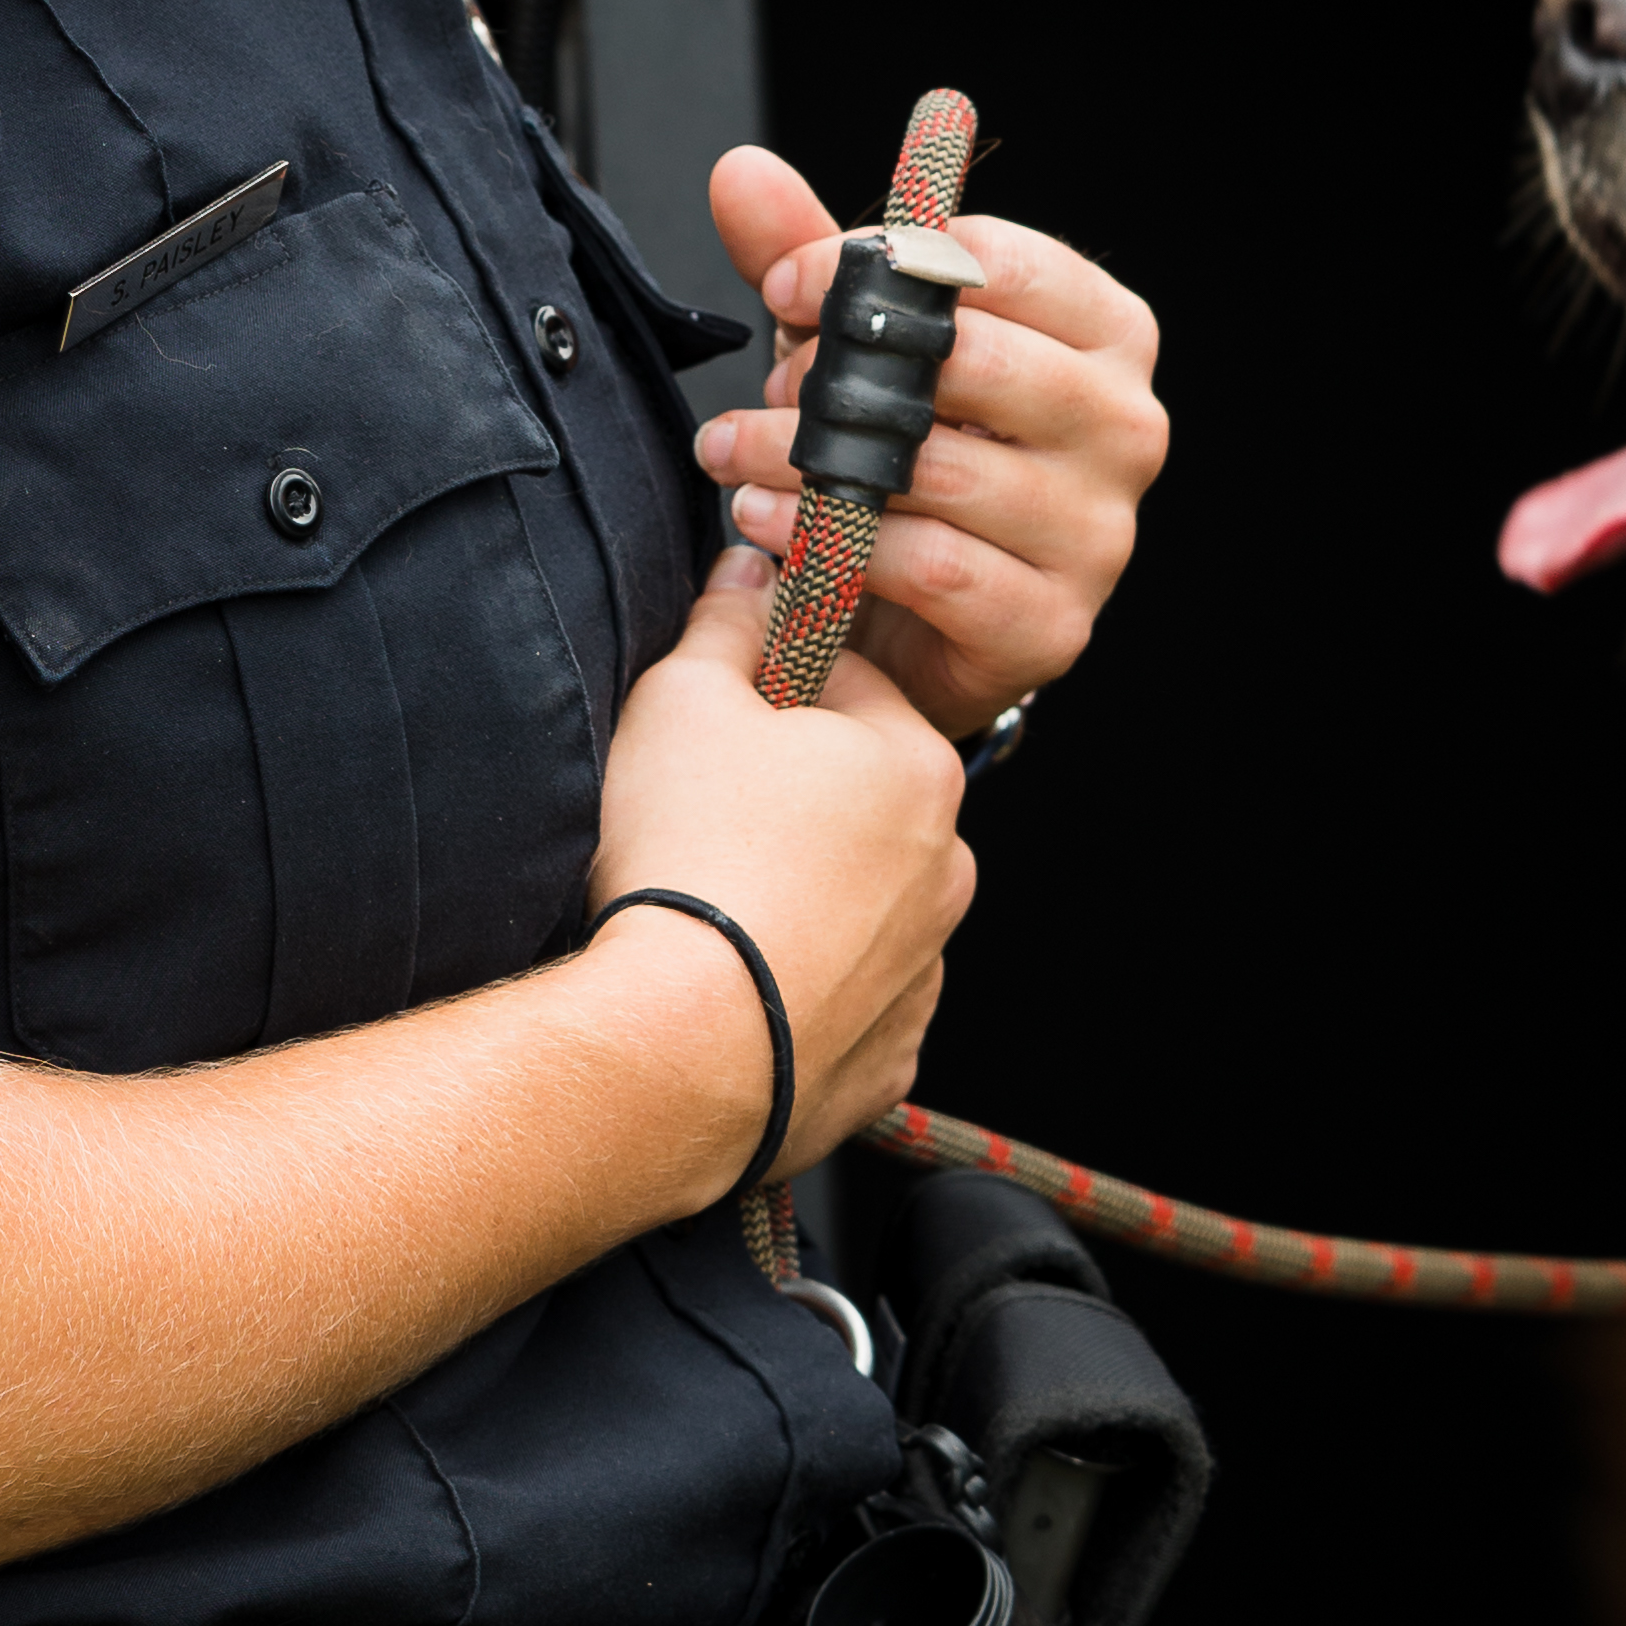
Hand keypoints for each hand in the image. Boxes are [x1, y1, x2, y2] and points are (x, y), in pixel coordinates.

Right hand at [585, 552, 971, 1176]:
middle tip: (701, 816)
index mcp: (917, 764)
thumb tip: (752, 572)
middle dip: (793, 794)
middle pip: (864, 796)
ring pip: (862, 899)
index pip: (850, 683)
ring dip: (805, 890)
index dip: (773, 688)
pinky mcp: (890, 1053)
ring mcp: (924, 967)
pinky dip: (805, 984)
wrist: (678, 1044)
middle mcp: (947, 866)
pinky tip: (740, 979)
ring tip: (715, 905)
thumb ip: (725, 624)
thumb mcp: (681, 700)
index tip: (721, 713)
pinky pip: (850, 996)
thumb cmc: (687, 860)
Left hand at [697, 147, 1167, 749]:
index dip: (885, 264)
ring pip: (943, 469)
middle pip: (980, 362)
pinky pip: (937, 568)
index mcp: (1105, 333)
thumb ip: (809, 259)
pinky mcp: (1052, 623)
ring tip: (736, 451)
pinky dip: (838, 540)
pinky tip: (768, 522)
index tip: (787, 282)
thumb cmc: (908, 451)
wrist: (920, 619)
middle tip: (772, 383)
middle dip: (848, 366)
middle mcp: (1126, 425)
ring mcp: (1099, 533)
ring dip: (813, 456)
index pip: (1004, 263)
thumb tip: (740, 170)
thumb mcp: (859, 344)